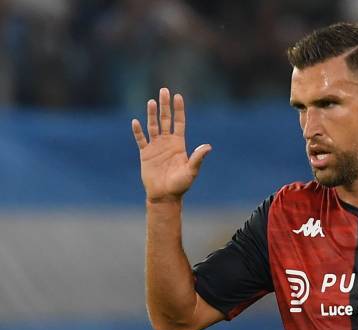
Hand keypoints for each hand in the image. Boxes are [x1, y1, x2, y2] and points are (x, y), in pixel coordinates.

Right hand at [132, 88, 210, 202]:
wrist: (165, 196)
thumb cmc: (180, 185)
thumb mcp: (191, 171)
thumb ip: (197, 158)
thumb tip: (208, 147)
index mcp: (179, 144)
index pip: (179, 122)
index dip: (178, 109)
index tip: (178, 96)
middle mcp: (167, 142)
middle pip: (166, 120)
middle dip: (165, 105)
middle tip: (164, 90)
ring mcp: (156, 147)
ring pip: (153, 126)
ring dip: (152, 114)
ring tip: (151, 101)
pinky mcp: (145, 154)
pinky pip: (141, 139)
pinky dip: (138, 131)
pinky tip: (135, 121)